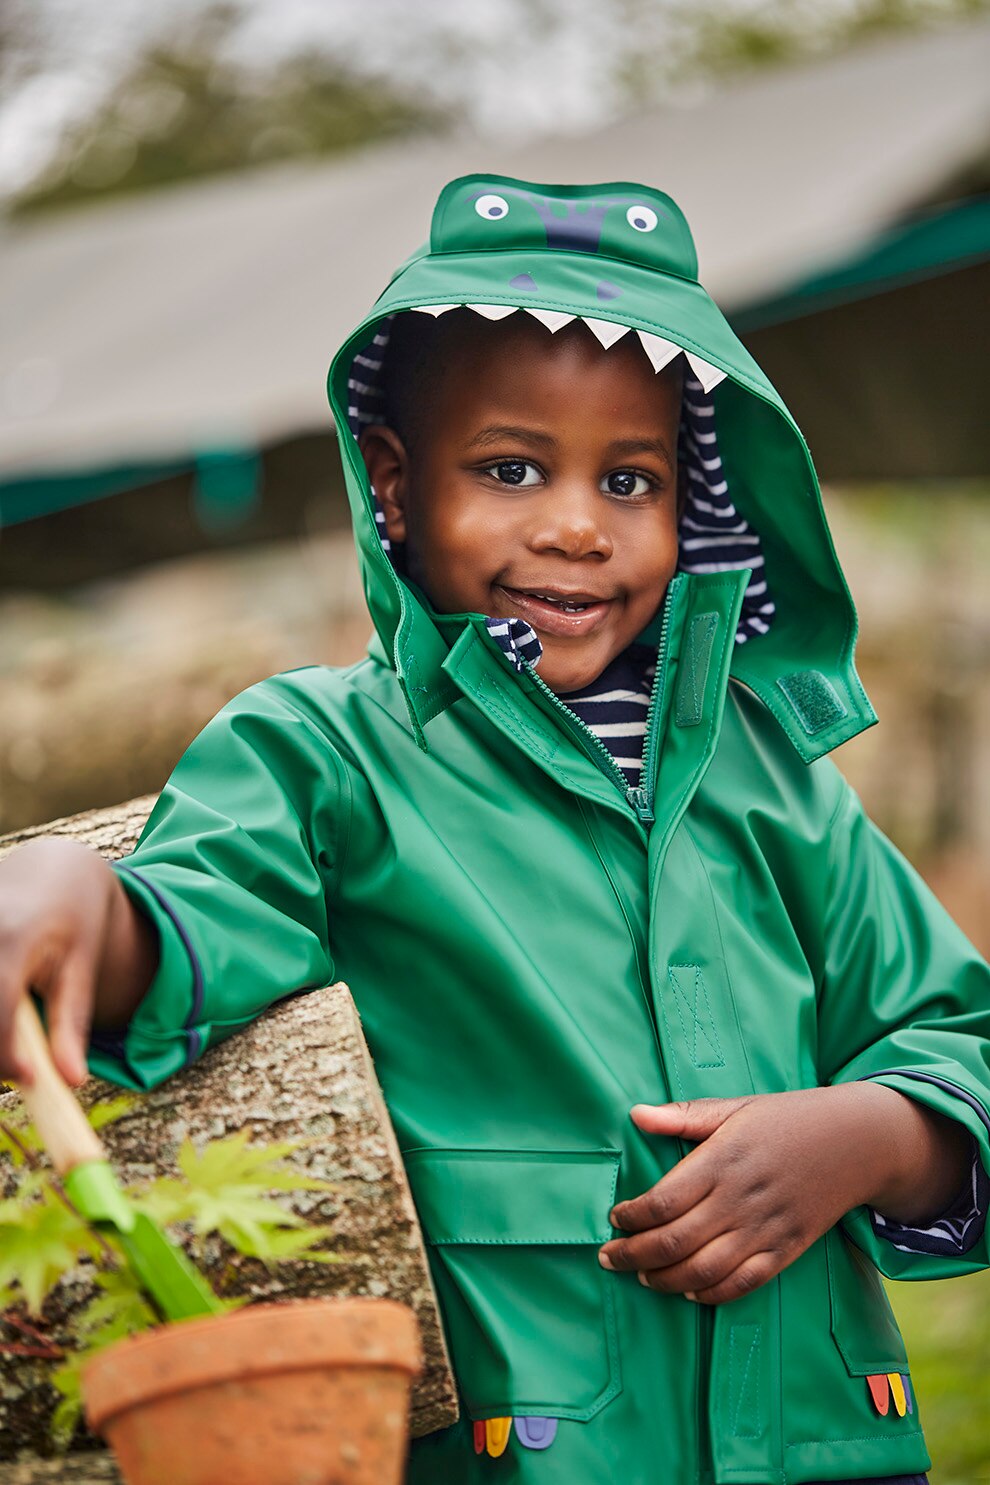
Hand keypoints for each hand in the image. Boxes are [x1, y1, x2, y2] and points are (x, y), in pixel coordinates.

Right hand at [0, 840, 156, 1087]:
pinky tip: (6, 1008)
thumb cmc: (73, 920)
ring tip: (17, 1026)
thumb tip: (74, 1082)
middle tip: (17, 1064)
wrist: (51, 870)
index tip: (27, 1078)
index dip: (6, 1051)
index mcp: (12, 935)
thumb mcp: (82, 967)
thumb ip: (72, 1024)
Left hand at [598, 1086, 918, 1305]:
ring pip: (703, 1270)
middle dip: (633, 1256)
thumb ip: (684, 1116)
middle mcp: (740, 1199)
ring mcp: (765, 1229)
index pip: (662, 1201)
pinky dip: (712, 1295)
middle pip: (675, 1242)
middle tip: (609, 1259)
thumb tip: (635, 1114)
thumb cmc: (788, 1119)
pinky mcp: (787, 1249)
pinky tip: (689, 1292)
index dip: (630, 1218)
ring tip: (641, 1277)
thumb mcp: (736, 1107)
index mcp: (723, 1160)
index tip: (614, 1218)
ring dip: (665, 1280)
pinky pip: (743, 1284)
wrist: (857, 1142)